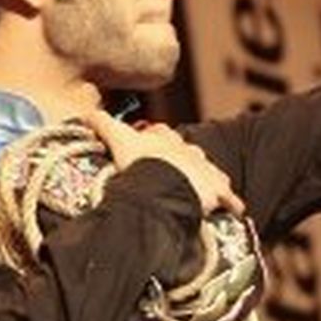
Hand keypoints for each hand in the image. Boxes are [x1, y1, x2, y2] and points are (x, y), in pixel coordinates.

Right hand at [80, 109, 243, 215]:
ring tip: (200, 189)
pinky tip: (234, 209)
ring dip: (206, 179)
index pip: (161, 133)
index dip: (154, 138)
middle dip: (183, 159)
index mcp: (166, 140)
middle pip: (188, 152)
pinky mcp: (218, 191)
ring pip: (210, 171)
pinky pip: (229, 197)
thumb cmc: (142, 162)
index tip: (148, 142)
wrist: (165, 184)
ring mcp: (206, 170)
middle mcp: (190, 151)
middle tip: (173, 172)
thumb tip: (86, 112)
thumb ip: (102, 124)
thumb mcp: (119, 139)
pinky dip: (231, 202)